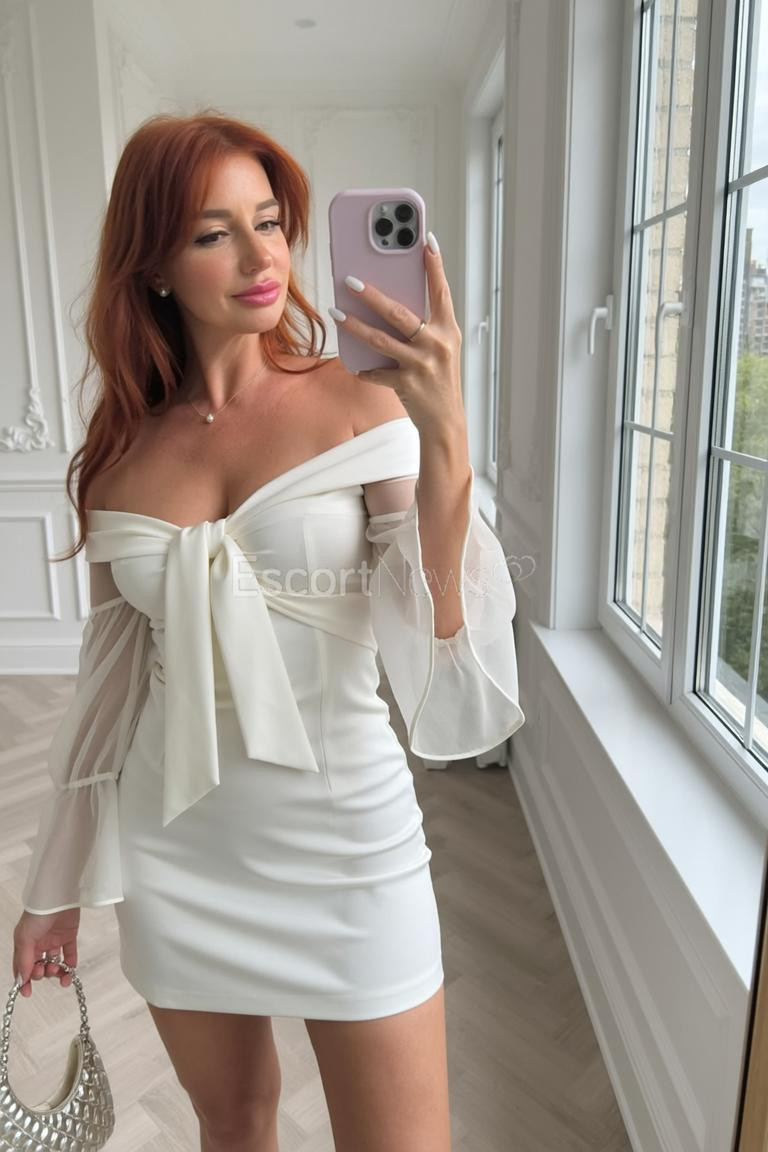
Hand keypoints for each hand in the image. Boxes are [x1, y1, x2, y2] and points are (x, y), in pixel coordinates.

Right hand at [13, 908, 79, 996]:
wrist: (60, 896)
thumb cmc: (38, 913)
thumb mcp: (25, 938)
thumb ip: (24, 960)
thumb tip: (22, 980)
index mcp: (25, 943)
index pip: (22, 966)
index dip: (24, 980)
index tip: (27, 992)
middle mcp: (39, 943)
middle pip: (39, 966)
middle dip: (42, 973)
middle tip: (45, 971)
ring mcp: (54, 939)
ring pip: (54, 963)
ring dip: (56, 972)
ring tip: (60, 973)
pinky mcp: (69, 935)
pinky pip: (69, 954)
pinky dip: (70, 964)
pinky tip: (70, 970)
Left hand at [329, 232, 465, 439]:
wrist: (446, 421)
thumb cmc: (439, 379)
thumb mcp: (441, 348)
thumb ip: (424, 325)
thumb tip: (390, 300)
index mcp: (447, 330)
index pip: (440, 291)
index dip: (434, 266)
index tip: (425, 240)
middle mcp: (437, 345)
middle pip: (400, 313)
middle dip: (372, 295)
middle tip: (349, 280)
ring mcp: (422, 365)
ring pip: (381, 340)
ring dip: (355, 326)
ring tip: (336, 312)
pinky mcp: (408, 385)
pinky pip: (377, 373)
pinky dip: (364, 370)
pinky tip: (353, 365)